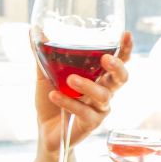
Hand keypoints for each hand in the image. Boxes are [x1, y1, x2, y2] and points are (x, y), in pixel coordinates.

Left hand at [36, 30, 130, 152]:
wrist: (46, 130)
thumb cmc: (53, 98)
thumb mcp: (46, 75)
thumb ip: (44, 55)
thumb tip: (34, 31)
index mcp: (99, 76)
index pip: (118, 61)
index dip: (125, 49)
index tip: (126, 34)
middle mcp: (104, 91)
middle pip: (121, 79)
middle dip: (117, 67)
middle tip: (105, 59)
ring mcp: (100, 109)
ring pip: (103, 96)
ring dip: (87, 85)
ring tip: (69, 80)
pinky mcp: (91, 124)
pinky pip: (84, 112)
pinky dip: (69, 102)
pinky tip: (53, 96)